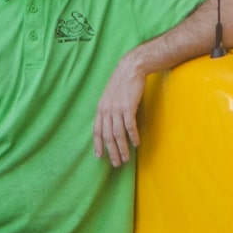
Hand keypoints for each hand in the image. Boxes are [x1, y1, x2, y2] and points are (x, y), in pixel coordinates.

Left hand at [93, 49, 150, 167]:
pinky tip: (136, 144)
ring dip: (122, 148)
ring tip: (126, 159)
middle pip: (107, 136)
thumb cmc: (122, 82)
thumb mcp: (110, 96)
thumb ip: (108, 110)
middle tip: (116, 164)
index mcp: (101, 108)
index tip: (99, 157)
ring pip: (118, 134)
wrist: (131, 68)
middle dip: (111, 152)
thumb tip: (109, 124)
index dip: (98, 145)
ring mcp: (117, 108)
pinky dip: (132, 136)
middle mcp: (106, 110)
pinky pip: (130, 125)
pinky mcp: (128, 106)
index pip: (96, 131)